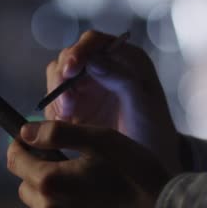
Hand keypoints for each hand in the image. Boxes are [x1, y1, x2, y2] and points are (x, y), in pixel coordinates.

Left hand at [7, 121, 171, 207]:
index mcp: (49, 182)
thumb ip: (58, 133)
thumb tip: (26, 132)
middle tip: (62, 160)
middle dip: (35, 170)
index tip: (28, 139)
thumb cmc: (136, 175)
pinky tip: (91, 203)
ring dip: (50, 192)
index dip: (19, 146)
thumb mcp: (101, 140)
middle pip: (25, 186)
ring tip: (82, 183)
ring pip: (41, 206)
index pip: (14, 161)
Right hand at [45, 30, 181, 173]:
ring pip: (56, 78)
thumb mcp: (144, 105)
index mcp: (124, 60)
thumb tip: (93, 61)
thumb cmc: (154, 133)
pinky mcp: (72, 108)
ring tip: (67, 115)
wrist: (148, 165)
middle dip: (62, 75)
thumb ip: (122, 79)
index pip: (93, 42)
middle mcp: (101, 69)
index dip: (79, 50)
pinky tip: (64, 124)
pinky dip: (54, 111)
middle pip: (69, 57)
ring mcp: (85, 88)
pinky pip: (53, 102)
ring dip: (57, 94)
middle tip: (66, 100)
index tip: (72, 68)